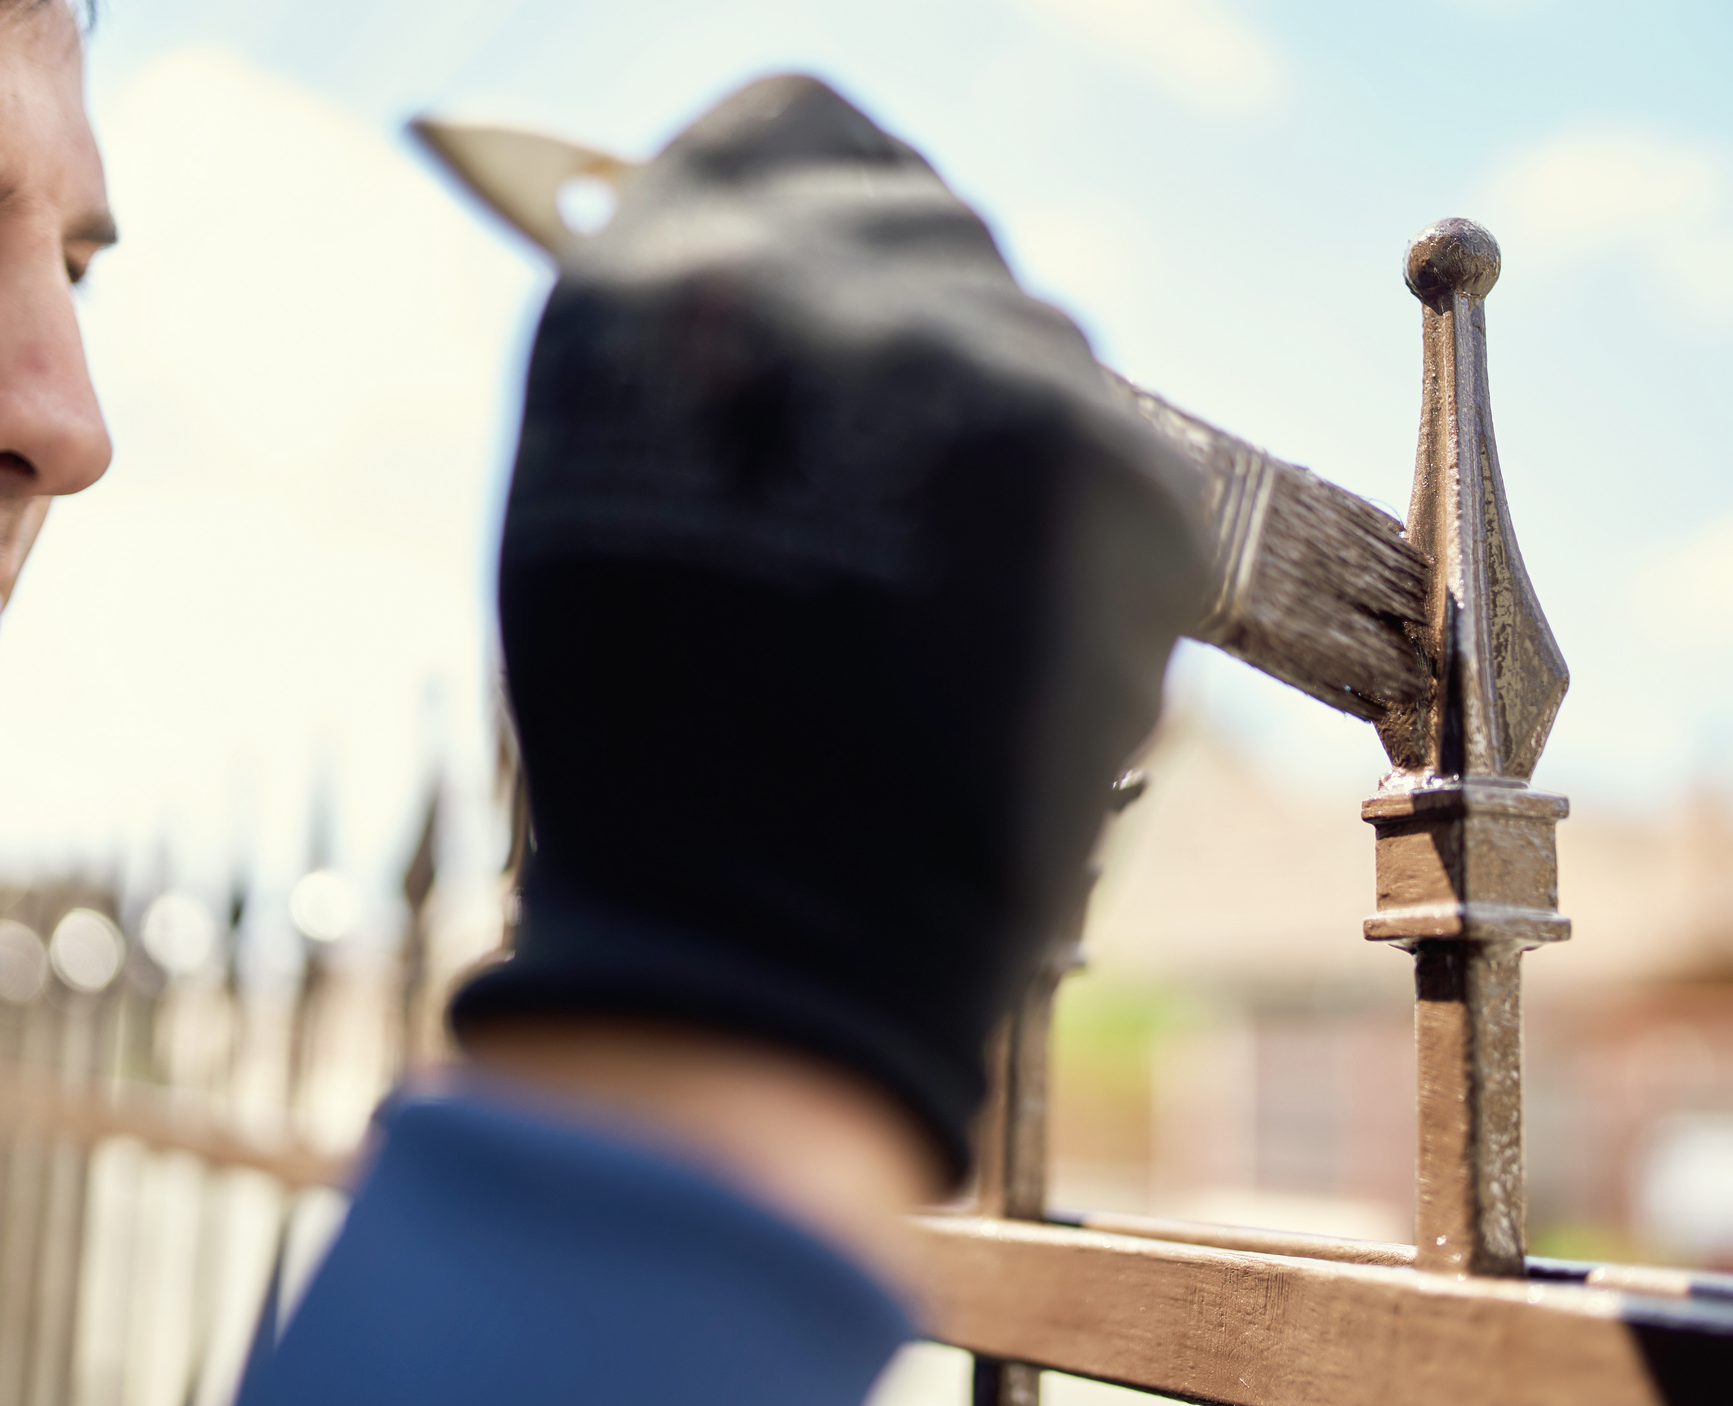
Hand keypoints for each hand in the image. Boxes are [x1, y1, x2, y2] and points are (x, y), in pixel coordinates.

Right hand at [453, 75, 1207, 1188]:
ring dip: (1010, 447)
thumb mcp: (604, 493)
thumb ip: (689, 337)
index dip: (825, 211)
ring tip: (939, 606)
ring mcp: (989, 367)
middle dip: (923, 345)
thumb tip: (785, 264)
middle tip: (889, 509)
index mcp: (664, 275)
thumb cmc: (663, 750)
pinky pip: (1127, 461)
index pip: (803, 126)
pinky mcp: (1121, 472)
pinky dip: (1092, 543)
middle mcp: (829, 279)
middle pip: (943, 236)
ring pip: (1045, 349)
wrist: (777, 951)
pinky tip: (1015, 645)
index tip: (840, 289)